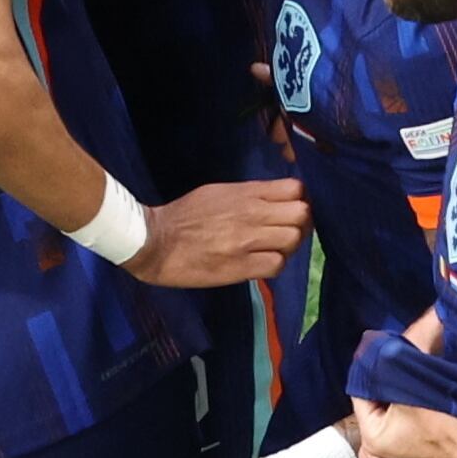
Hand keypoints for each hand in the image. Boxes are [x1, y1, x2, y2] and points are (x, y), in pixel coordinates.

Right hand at [125, 177, 308, 287]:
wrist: (155, 241)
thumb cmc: (183, 214)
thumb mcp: (217, 192)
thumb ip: (249, 195)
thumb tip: (275, 201)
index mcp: (245, 193)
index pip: (294, 189)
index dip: (300, 200)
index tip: (292, 209)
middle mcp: (251, 214)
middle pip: (301, 215)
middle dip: (300, 224)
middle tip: (287, 231)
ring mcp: (247, 242)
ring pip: (293, 240)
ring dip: (288, 246)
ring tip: (273, 249)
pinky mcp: (241, 268)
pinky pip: (277, 265)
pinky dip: (273, 265)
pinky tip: (260, 263)